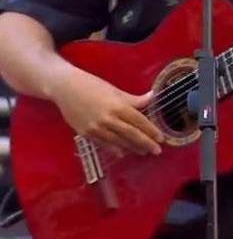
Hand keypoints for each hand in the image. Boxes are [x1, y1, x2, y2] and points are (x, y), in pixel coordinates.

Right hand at [49, 67, 163, 155]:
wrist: (65, 88)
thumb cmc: (92, 85)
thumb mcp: (115, 91)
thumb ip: (134, 99)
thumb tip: (153, 97)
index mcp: (118, 106)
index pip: (139, 121)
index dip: (151, 130)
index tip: (161, 138)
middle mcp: (108, 119)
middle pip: (131, 134)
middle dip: (146, 143)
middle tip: (157, 150)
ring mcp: (96, 128)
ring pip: (118, 141)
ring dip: (132, 148)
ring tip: (144, 152)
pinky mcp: (85, 133)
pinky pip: (103, 144)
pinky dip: (114, 149)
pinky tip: (123, 153)